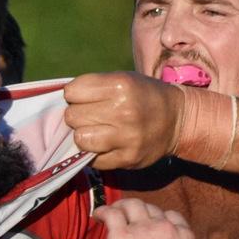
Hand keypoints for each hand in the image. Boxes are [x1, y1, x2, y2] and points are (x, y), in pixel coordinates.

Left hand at [64, 73, 229, 168]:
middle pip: (73, 117)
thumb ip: (93, 87)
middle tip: (92, 116)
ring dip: (83, 136)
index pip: (72, 92)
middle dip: (77, 116)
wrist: (178, 120)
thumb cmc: (144, 95)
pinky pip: (94, 160)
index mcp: (120, 85)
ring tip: (96, 131)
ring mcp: (126, 138)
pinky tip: (106, 145)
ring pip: (80, 140)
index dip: (74, 96)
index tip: (85, 99)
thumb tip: (60, 100)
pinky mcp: (128, 159)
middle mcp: (123, 111)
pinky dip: (95, 154)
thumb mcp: (123, 79)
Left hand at [100, 198, 213, 238]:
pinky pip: (112, 214)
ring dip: (122, 206)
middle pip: (151, 209)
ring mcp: (142, 229)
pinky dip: (104, 211)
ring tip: (114, 212)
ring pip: (132, 205)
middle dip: (141, 213)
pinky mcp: (122, 236)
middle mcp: (163, 227)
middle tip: (130, 221)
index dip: (161, 219)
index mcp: (183, 236)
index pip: (172, 217)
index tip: (152, 226)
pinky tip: (97, 216)